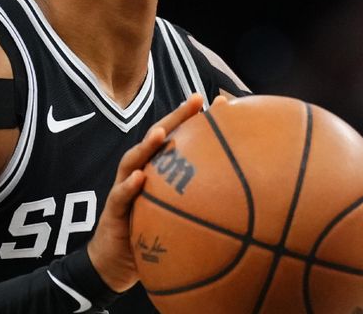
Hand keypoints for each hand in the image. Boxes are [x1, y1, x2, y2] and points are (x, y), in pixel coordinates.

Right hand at [87, 93, 205, 291]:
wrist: (116, 262)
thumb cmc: (150, 233)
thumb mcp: (179, 216)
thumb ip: (202, 204)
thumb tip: (249, 204)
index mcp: (159, 170)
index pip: (179, 138)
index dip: (197, 120)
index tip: (221, 103)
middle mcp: (141, 171)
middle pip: (158, 138)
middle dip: (176, 117)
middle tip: (195, 100)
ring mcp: (125, 186)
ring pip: (134, 159)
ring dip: (147, 145)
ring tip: (161, 133)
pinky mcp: (114, 208)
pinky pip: (120, 195)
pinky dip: (129, 186)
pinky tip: (140, 179)